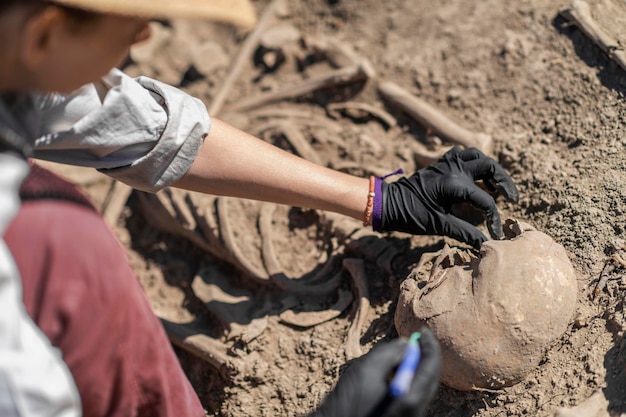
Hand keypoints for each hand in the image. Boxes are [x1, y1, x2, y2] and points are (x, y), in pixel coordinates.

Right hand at [308, 328, 440, 416]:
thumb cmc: (347, 402)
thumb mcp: (365, 369)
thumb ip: (388, 352)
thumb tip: (405, 344)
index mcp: (410, 399)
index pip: (431, 367)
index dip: (429, 345)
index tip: (422, 331)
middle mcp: (415, 412)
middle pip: (428, 379)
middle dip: (423, 356)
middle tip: (415, 339)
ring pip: (419, 387)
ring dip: (413, 367)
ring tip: (398, 354)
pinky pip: (410, 396)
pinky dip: (406, 379)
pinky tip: (390, 372)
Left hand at [379, 146, 518, 247]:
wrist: (387, 203)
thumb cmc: (411, 215)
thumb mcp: (439, 226)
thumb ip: (465, 233)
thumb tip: (486, 244)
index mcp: (455, 185)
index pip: (486, 201)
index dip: (494, 219)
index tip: (496, 234)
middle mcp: (453, 169)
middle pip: (489, 166)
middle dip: (504, 182)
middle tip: (511, 198)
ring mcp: (446, 163)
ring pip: (476, 155)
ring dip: (489, 168)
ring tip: (495, 186)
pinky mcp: (440, 163)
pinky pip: (461, 154)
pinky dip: (472, 161)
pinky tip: (475, 177)